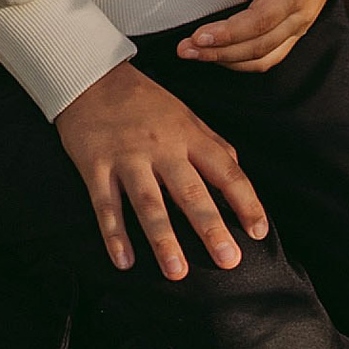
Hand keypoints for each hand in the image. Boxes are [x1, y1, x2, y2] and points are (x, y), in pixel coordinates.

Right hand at [53, 62, 270, 277]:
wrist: (90, 77)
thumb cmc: (144, 101)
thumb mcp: (185, 115)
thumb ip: (212, 144)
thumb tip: (238, 172)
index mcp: (188, 135)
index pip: (225, 170)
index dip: (245, 201)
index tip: (258, 232)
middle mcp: (161, 147)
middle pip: (189, 192)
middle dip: (210, 228)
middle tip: (228, 260)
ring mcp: (127, 158)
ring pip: (149, 203)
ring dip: (163, 239)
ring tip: (177, 272)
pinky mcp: (95, 166)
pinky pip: (106, 205)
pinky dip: (114, 235)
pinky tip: (124, 262)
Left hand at [179, 0, 348, 72]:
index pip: (261, 21)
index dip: (228, 33)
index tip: (198, 37)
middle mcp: (302, 14)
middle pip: (259, 46)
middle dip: (219, 52)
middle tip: (184, 49)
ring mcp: (299, 25)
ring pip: (263, 57)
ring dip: (226, 60)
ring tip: (194, 53)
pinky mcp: (293, 30)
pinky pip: (269, 55)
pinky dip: (242, 61)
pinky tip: (218, 53)